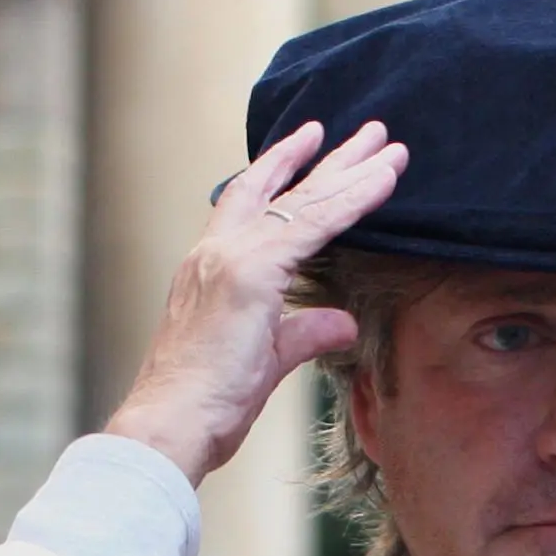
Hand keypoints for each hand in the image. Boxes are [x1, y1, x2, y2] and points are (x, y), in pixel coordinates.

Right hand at [106, 120, 408, 486]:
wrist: (171, 424)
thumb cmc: (204, 405)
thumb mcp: (265, 361)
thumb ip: (305, 333)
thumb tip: (343, 322)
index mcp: (208, 268)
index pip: (249, 203)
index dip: (280, 170)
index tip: (308, 142)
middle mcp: (215, 252)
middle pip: (281, 190)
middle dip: (326, 159)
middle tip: (366, 131)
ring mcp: (231, 258)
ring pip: (303, 200)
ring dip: (350, 169)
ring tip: (384, 142)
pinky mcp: (252, 273)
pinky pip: (314, 225)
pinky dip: (351, 199)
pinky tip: (382, 180)